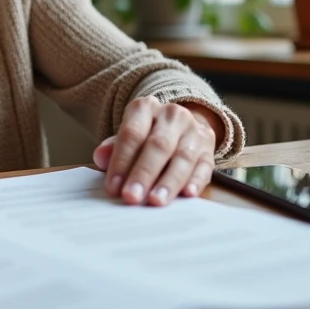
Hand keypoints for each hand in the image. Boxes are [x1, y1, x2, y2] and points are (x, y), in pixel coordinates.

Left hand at [92, 97, 217, 206]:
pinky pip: (205, 166)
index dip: (121, 162)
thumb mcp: (129, 135)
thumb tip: (100, 158)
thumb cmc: (147, 136)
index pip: (132, 134)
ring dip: (168, 182)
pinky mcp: (209, 150)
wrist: (181, 127)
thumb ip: (114, 147)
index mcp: (146, 108)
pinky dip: (196, 180)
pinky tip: (188, 194)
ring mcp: (194, 131)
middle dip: (143, 173)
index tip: (113, 187)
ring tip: (156, 201)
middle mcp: (172, 115)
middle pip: (158, 145)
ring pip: (182, 157)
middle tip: (132, 197)